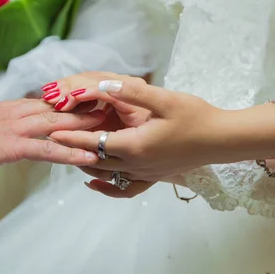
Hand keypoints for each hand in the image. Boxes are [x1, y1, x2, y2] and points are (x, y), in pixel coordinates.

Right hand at [0, 99, 104, 179]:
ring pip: (55, 124)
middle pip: (52, 107)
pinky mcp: (8, 146)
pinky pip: (45, 150)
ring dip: (82, 125)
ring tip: (107, 126)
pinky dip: (68, 153)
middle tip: (106, 105)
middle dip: (80, 106)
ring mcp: (10, 128)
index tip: (82, 99)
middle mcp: (9, 113)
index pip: (38, 102)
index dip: (63, 101)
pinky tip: (87, 157)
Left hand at [50, 76, 224, 185]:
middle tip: (52, 141)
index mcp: (135, 145)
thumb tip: (104, 86)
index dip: (71, 137)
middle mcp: (136, 164)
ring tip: (67, 154)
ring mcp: (145, 173)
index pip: (93, 142)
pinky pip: (124, 188)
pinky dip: (106, 188)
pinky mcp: (154, 177)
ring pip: (105, 174)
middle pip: (94, 160)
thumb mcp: (165, 99)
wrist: (223, 140)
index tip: (51, 132)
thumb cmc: (196, 116)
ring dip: (84, 165)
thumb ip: (132, 92)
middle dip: (71, 150)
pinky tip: (95, 183)